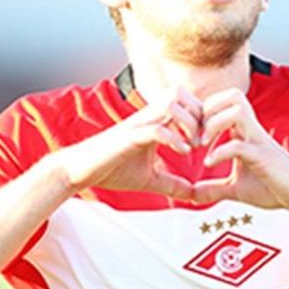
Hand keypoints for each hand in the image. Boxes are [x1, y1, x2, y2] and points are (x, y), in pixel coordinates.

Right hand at [57, 87, 202, 199]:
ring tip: (194, 146)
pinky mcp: (129, 137)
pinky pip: (157, 129)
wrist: (81, 171)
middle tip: (203, 140)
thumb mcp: (150, 179)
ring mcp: (138, 124)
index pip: (184, 101)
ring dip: (189, 124)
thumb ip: (172, 183)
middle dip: (198, 115)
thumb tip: (194, 194)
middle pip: (180, 93)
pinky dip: (174, 139)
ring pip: (171, 104)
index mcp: (153, 121)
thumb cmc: (111, 169)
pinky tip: (183, 153)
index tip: (206, 139)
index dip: (200, 115)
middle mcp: (146, 117)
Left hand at [193, 88, 288, 213]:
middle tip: (195, 135)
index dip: (203, 112)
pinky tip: (209, 164)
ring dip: (213, 124)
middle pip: (232, 95)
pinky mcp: (263, 157)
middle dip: (207, 111)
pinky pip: (239, 145)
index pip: (224, 102)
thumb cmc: (273, 188)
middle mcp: (253, 130)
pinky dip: (220, 152)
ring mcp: (259, 141)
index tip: (191, 134)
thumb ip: (214, 188)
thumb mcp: (236, 189)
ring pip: (237, 110)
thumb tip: (191, 195)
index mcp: (246, 132)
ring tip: (202, 145)